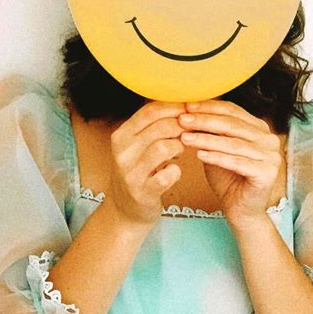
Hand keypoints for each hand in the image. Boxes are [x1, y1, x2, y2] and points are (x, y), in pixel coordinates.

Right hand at [107, 101, 186, 225]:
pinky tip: (175, 170)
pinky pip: (166, 176)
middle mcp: (122, 152)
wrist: (125, 209)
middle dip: (182, 126)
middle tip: (191, 131)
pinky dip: (176, 171)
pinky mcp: (142, 192)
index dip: (174, 107)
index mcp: (121, 135)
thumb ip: (152, 126)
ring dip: (179, 146)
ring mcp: (130, 173)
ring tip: (181, 150)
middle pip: (160, 127)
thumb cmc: (138, 170)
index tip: (189, 108)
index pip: (150, 111)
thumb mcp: (137, 145)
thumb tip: (181, 104)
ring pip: (164, 147)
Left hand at [178, 99, 282, 225]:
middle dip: (204, 120)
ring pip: (232, 143)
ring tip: (184, 137)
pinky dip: (217, 157)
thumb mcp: (216, 149)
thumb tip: (187, 112)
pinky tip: (199, 154)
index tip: (186, 106)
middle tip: (182, 119)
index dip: (208, 107)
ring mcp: (271, 156)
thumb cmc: (227, 178)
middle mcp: (269, 139)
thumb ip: (209, 131)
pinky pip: (237, 162)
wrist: (241, 210)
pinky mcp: (267, 173)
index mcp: (259, 128)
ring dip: (206, 138)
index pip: (232, 111)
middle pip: (232, 125)